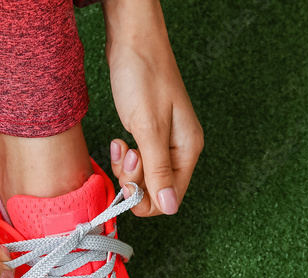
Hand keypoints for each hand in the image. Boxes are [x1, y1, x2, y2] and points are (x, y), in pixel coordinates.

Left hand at [102, 0, 202, 216]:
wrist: (132, 40)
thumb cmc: (144, 76)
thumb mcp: (149, 128)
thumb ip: (158, 170)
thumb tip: (169, 206)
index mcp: (188, 149)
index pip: (170, 198)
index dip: (146, 196)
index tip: (129, 177)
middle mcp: (179, 149)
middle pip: (156, 190)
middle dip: (134, 180)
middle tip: (125, 154)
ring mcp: (164, 142)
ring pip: (143, 177)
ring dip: (126, 168)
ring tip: (121, 142)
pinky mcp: (148, 134)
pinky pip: (136, 161)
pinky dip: (123, 156)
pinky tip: (119, 139)